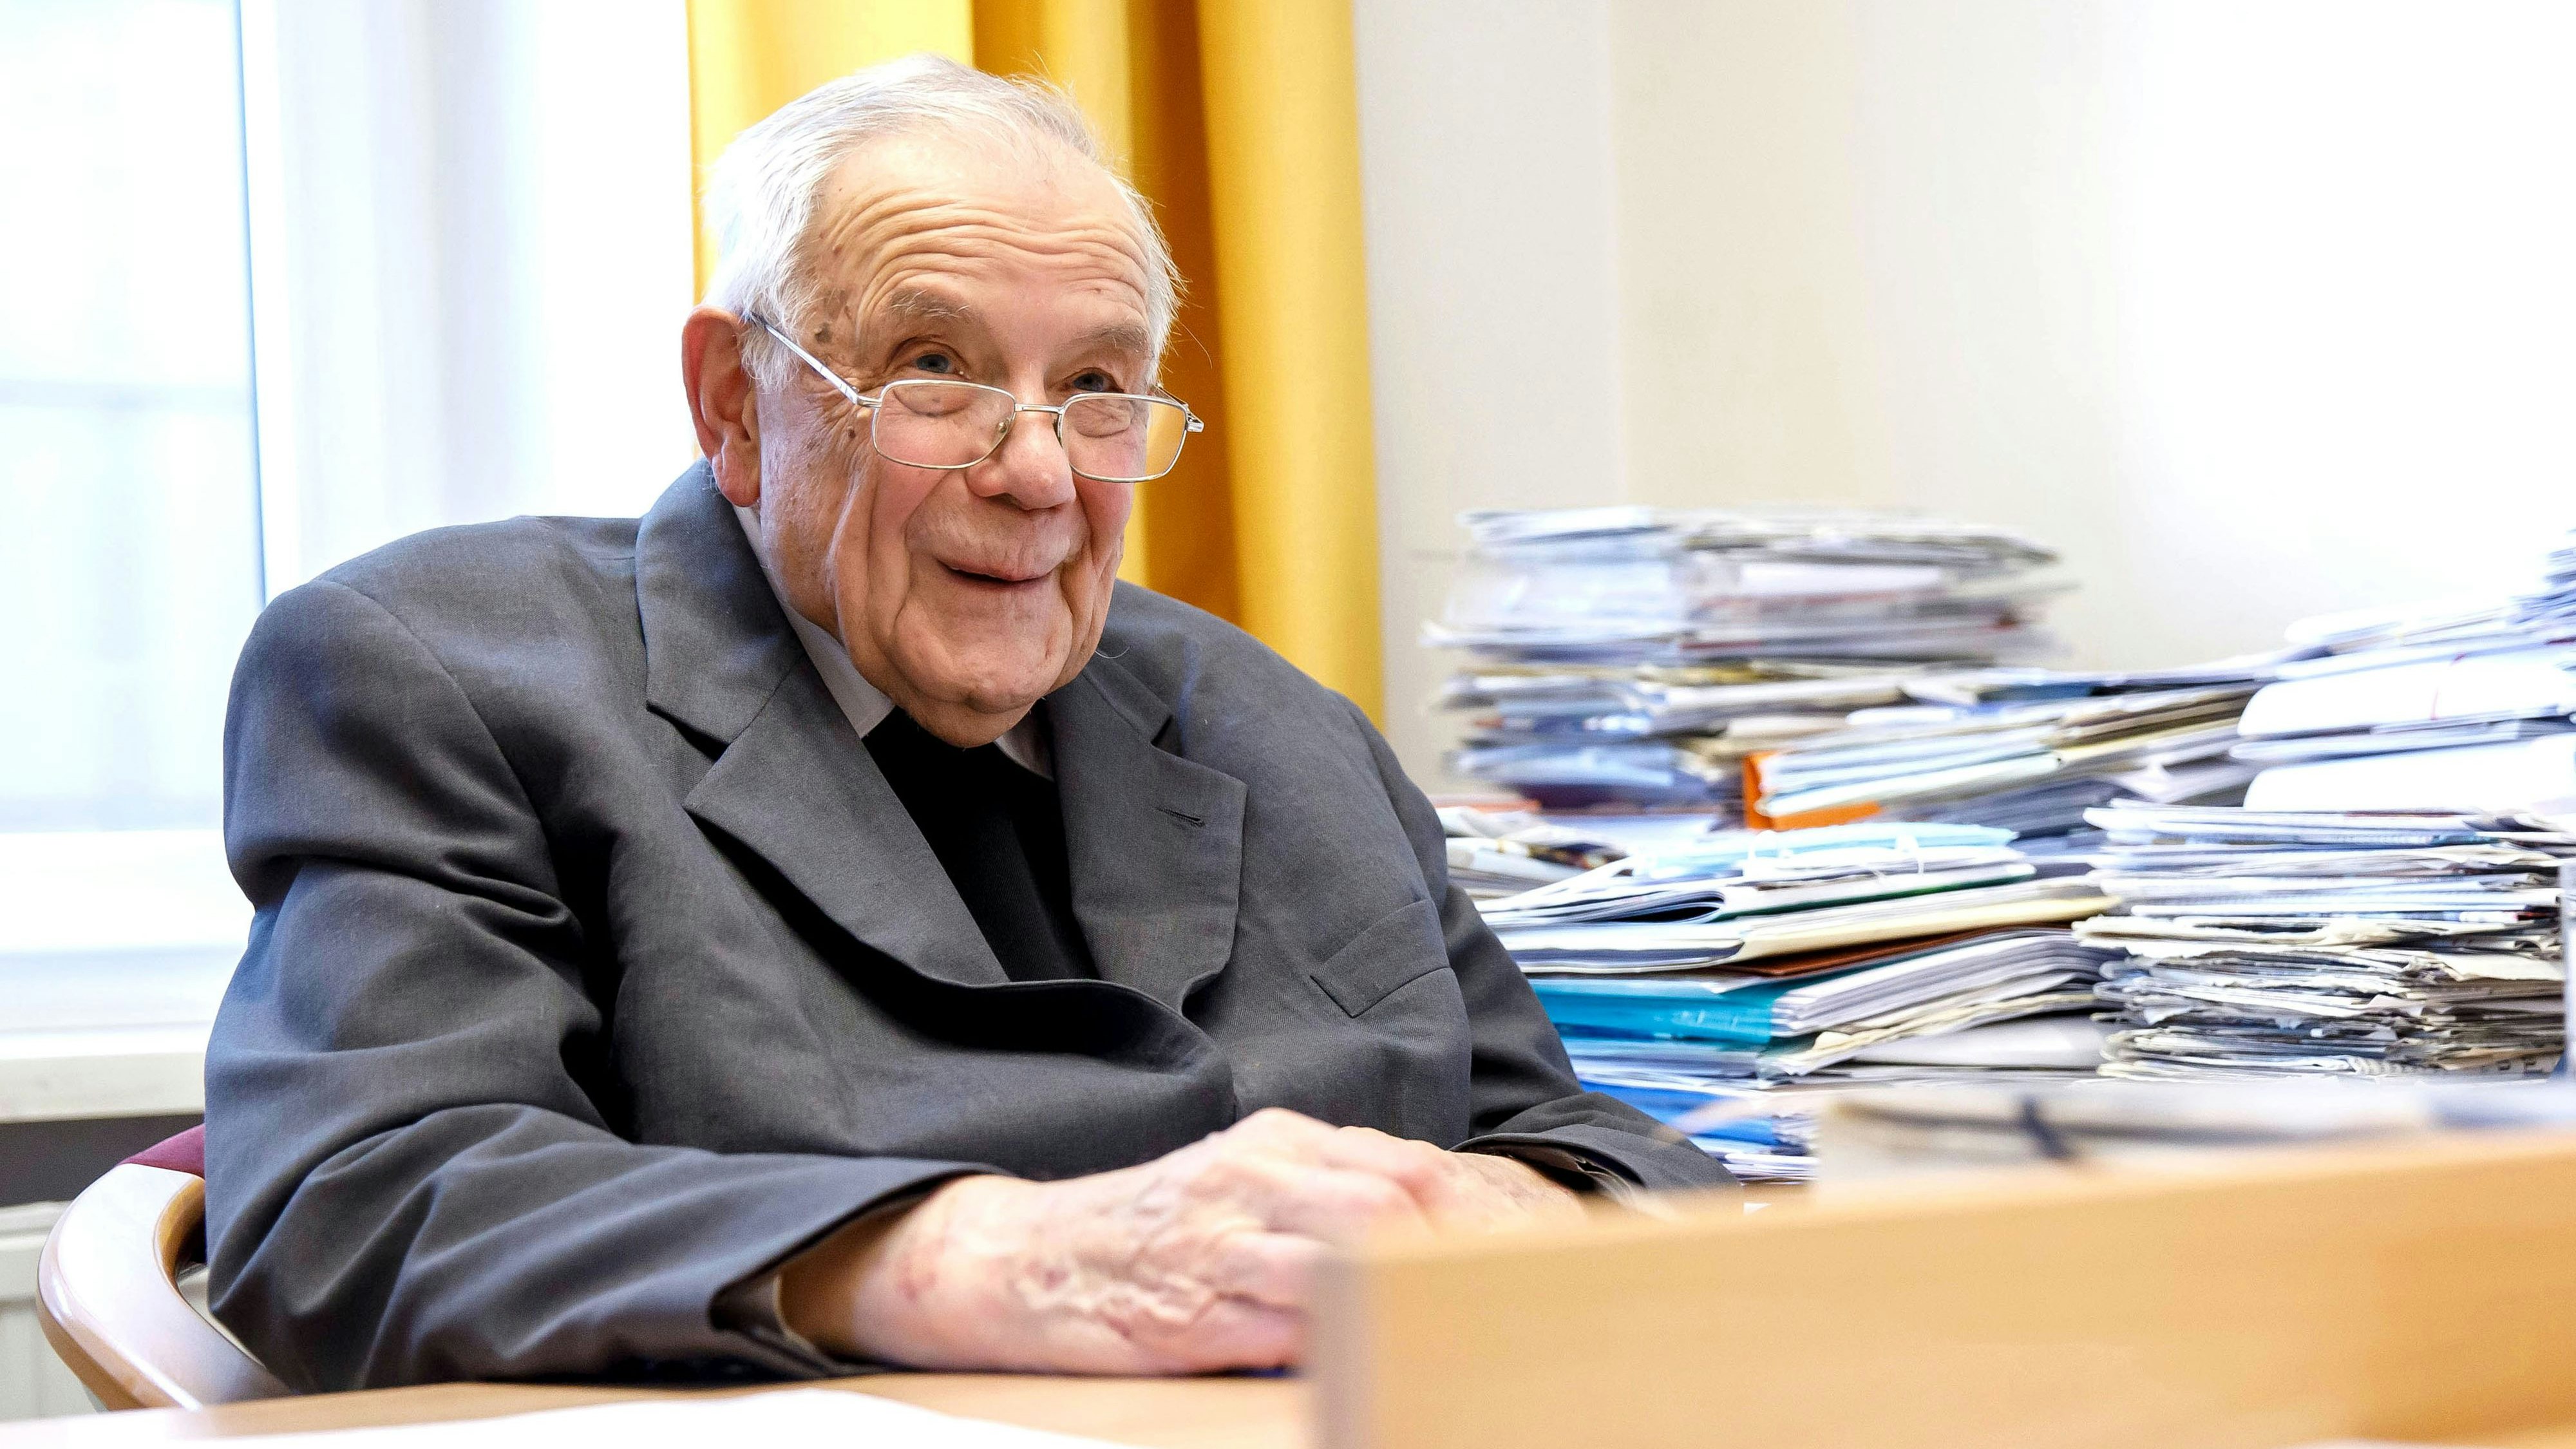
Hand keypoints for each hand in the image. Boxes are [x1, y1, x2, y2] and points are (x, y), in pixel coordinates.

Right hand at [779, 1108, 1585, 1372]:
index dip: (1507, 1210)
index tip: (1576, 1249)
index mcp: (1294, 1146)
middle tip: (1569, 1282)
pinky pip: (1290, 1303)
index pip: (1425, 1170)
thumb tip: (1444, 1256)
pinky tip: (1397, 1340)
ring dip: (1444, 1273)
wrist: (1021, 1261)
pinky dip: (1351, 1320)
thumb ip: (1337, 1218)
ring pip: (1365, 1237)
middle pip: (1414, 1193)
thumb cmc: (1151, 1245)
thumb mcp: (1251, 1207)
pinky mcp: (1198, 1290)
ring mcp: (1235, 1226)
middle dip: (1497, 1238)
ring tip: (1512, 1311)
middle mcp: (1273, 1169)